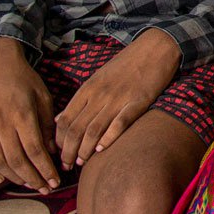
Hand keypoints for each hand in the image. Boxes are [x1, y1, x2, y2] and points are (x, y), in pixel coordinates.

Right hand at [0, 37, 59, 193]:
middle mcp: (0, 122)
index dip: (45, 169)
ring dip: (13, 177)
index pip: (34, 150)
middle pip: (16, 160)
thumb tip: (53, 152)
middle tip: (44, 188)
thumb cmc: (24, 79)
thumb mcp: (43, 96)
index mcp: (21, 113)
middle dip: (32, 178)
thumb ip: (48, 125)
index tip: (55, 181)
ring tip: (28, 184)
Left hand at [54, 29, 179, 169]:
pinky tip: (102, 149)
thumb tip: (60, 120)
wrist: (155, 48)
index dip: (59, 141)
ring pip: (94, 129)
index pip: (65, 120)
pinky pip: (120, 123)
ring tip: (82, 162)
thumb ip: (80, 99)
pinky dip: (109, 138)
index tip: (59, 154)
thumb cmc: (126, 64)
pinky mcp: (138, 102)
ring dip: (85, 150)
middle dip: (68, 151)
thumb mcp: (97, 77)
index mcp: (88, 88)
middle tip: (67, 166)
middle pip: (76, 129)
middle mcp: (99, 94)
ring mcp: (118, 98)